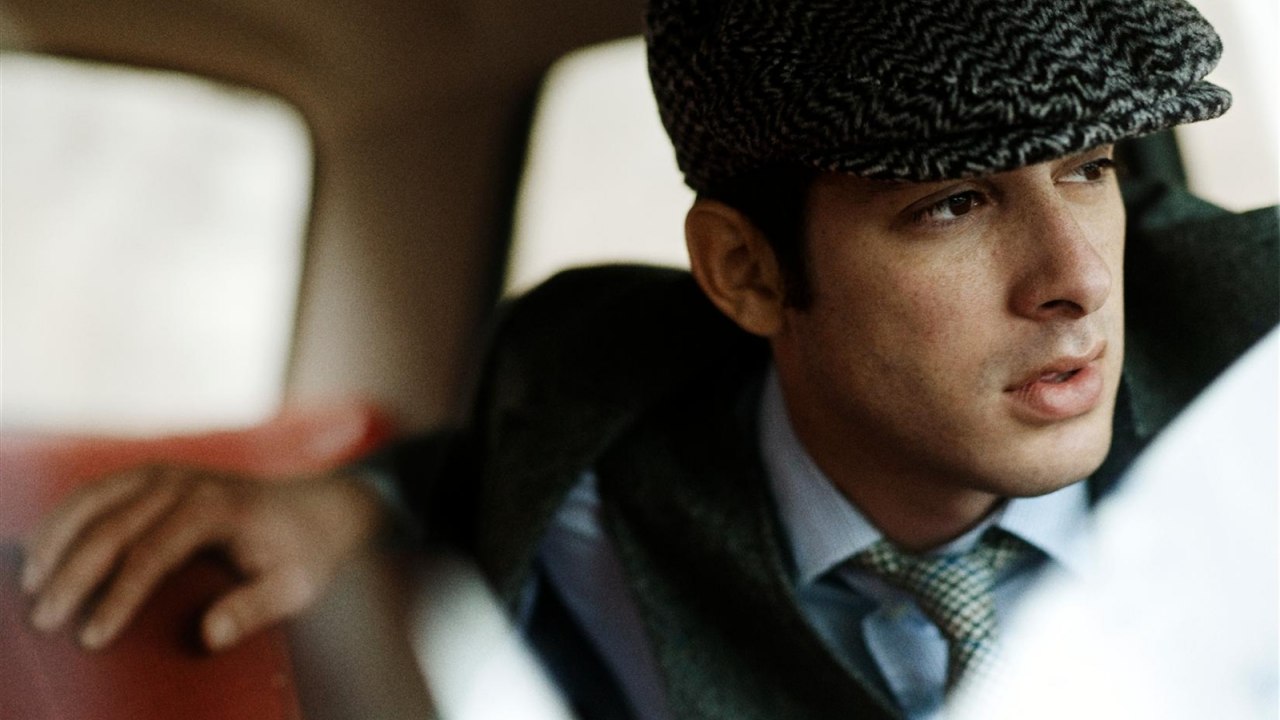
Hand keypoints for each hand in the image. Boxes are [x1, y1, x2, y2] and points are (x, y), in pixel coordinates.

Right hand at [20, 465, 384, 651]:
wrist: (319, 507)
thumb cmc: (305, 554)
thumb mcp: (295, 586)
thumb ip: (254, 609)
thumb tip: (209, 636)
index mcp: (217, 508)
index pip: (154, 553)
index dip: (119, 596)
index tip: (92, 637)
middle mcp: (186, 483)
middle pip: (114, 527)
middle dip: (74, 575)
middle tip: (44, 620)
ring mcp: (167, 473)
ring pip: (95, 499)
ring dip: (56, 539)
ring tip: (29, 584)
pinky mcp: (154, 475)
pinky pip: (98, 491)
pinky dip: (64, 516)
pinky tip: (42, 550)